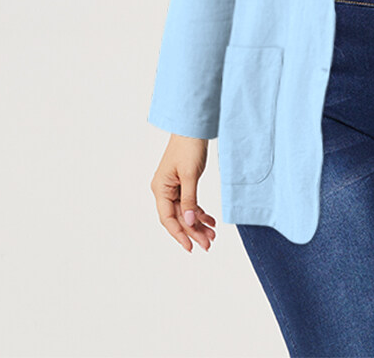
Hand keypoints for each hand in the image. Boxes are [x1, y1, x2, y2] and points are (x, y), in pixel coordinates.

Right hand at [150, 134, 215, 252]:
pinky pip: (190, 203)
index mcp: (160, 188)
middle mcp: (164, 190)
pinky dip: (200, 212)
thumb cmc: (188, 147)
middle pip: (179, 217)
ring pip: (186, 212)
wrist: (193, 127)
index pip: (168, 218)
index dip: (179, 234)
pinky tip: (211, 220)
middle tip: (208, 243)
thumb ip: (190, 199)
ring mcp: (173, 187)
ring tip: (212, 235)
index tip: (191, 246)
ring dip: (198, 223)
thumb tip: (190, 221)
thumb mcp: (191, 175)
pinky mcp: (183, 183)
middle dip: (193, 231)